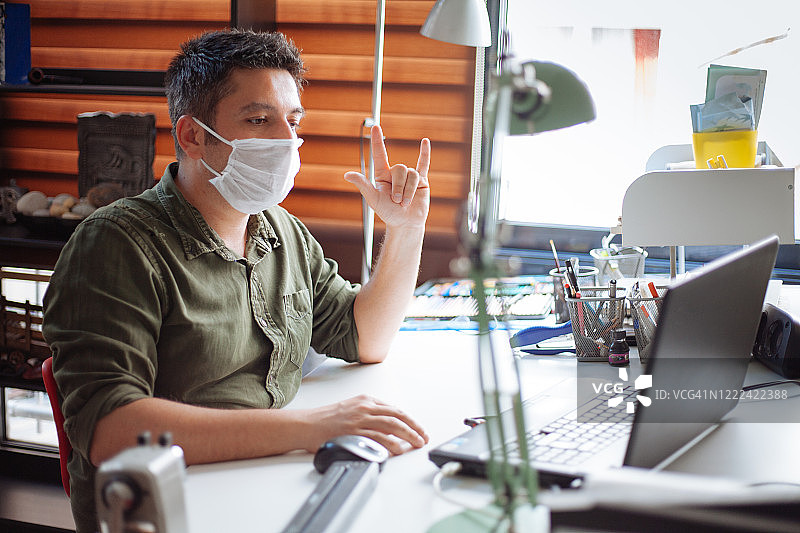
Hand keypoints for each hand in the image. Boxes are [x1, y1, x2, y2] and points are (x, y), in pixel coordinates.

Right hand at [304, 395, 428, 455]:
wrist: (306, 424)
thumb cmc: (326, 419)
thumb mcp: (351, 409)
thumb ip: (370, 415)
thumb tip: (389, 428)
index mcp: (366, 401)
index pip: (395, 410)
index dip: (410, 420)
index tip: (419, 430)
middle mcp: (365, 408)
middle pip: (397, 416)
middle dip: (414, 427)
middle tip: (423, 437)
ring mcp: (359, 420)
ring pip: (391, 425)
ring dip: (408, 435)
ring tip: (417, 443)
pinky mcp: (353, 432)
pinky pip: (376, 438)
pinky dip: (390, 444)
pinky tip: (398, 449)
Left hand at [344, 125, 430, 230]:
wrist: (405, 223)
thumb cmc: (388, 213)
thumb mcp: (373, 199)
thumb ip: (363, 185)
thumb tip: (347, 175)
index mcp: (382, 175)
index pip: (379, 154)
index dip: (377, 141)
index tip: (375, 126)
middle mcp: (395, 173)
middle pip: (400, 169)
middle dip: (399, 187)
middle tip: (397, 202)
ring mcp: (409, 176)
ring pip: (411, 175)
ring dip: (408, 191)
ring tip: (405, 203)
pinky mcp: (422, 180)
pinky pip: (423, 164)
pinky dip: (425, 153)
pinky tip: (425, 142)